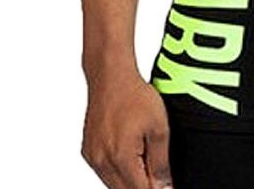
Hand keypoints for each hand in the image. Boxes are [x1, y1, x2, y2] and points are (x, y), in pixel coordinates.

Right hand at [81, 68, 172, 188]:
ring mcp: (92, 157)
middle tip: (157, 174)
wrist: (111, 76)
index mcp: (120, 158)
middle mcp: (101, 162)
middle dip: (142, 186)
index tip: (165, 185)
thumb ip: (160, 162)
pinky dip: (118, 171)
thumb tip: (164, 187)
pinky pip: (104, 172)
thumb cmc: (135, 95)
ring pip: (112, 184)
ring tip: (145, 159)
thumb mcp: (159, 127)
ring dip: (129, 180)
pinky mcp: (88, 151)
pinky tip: (130, 155)